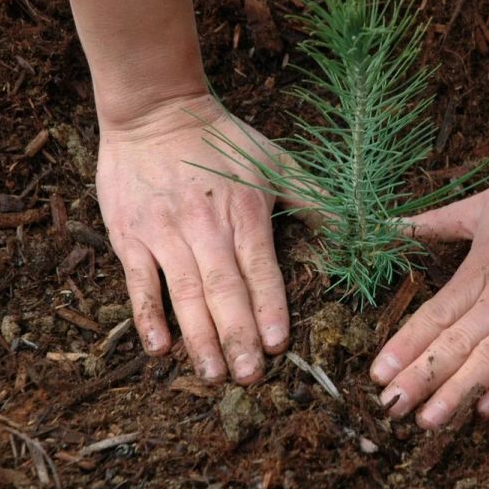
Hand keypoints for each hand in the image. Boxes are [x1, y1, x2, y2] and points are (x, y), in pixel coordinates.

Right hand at [96, 93, 287, 383]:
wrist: (155, 110)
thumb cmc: (222, 139)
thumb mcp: (275, 160)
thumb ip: (314, 197)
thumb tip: (358, 227)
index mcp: (244, 211)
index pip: (260, 268)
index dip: (269, 307)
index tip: (278, 345)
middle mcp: (205, 225)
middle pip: (224, 289)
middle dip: (238, 336)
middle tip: (249, 378)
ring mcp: (165, 232)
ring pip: (184, 293)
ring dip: (199, 337)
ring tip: (213, 375)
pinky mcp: (131, 235)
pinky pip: (139, 282)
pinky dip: (148, 315)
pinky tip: (160, 348)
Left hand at [370, 154, 488, 426]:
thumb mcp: (486, 204)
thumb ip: (438, 222)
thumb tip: (392, 225)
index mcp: (481, 269)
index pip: (434, 315)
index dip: (405, 346)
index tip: (377, 374)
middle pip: (455, 344)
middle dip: (420, 379)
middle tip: (391, 408)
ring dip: (457, 392)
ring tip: (428, 420)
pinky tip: (487, 409)